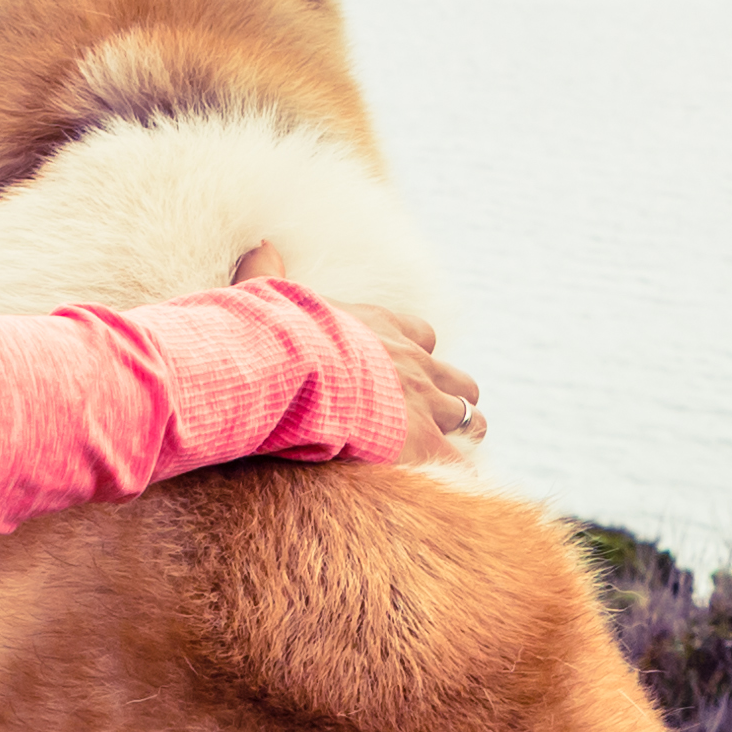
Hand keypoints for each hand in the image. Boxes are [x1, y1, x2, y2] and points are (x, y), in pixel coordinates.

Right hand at [234, 240, 483, 461]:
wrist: (295, 371)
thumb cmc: (277, 338)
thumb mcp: (274, 297)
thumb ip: (269, 274)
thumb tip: (262, 246)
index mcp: (382, 328)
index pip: (422, 337)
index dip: (418, 356)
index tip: (404, 372)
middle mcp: (412, 362)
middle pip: (456, 379)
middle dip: (451, 398)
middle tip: (437, 418)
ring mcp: (424, 403)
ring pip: (469, 418)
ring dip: (462, 431)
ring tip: (450, 450)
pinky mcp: (424, 442)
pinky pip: (461, 462)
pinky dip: (456, 473)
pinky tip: (446, 485)